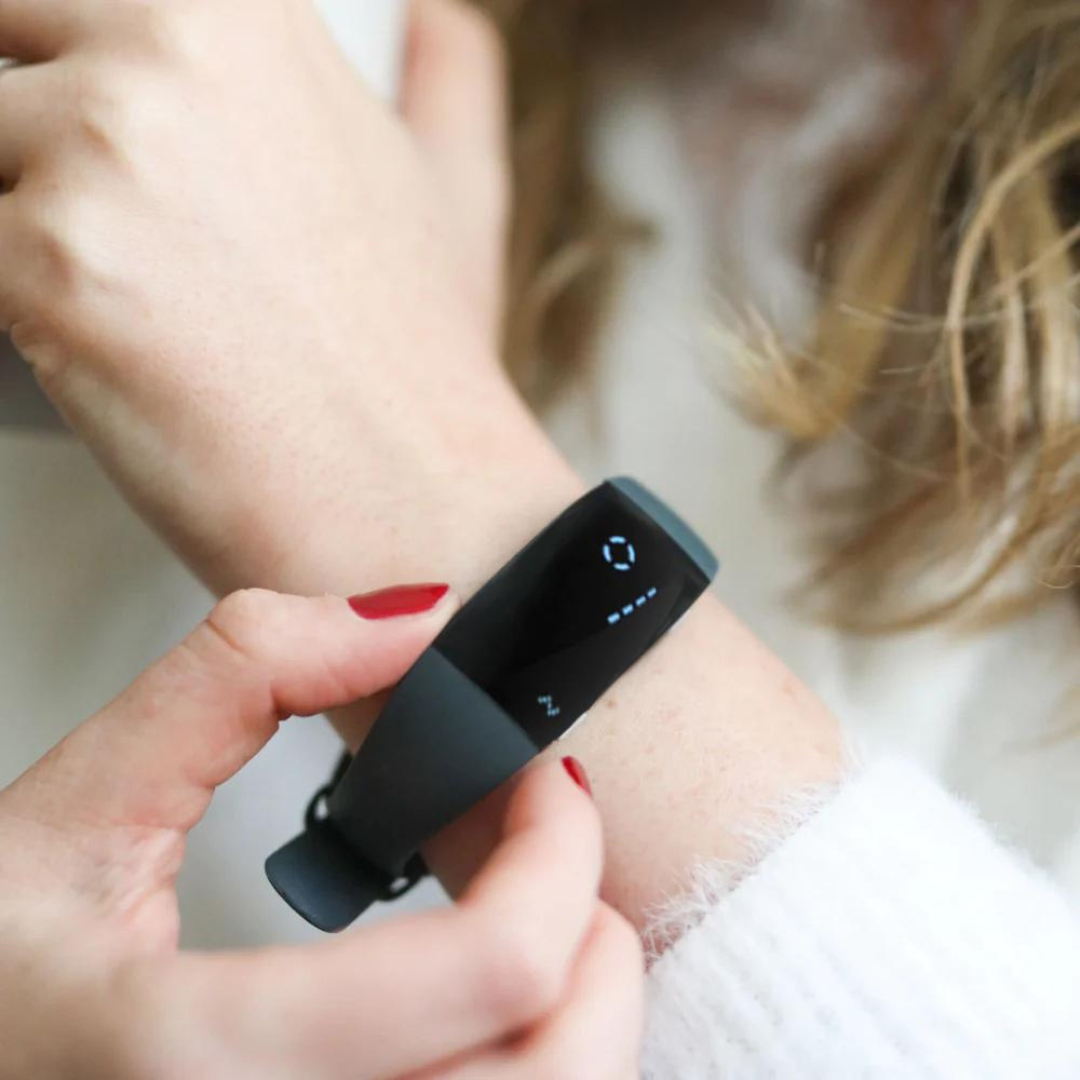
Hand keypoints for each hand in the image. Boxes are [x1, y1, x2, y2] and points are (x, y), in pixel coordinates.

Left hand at [0, 0, 577, 593]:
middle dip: (21, 130)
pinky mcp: (42, 263)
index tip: (76, 122)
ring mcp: (98, 151)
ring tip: (111, 299)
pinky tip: (87, 348)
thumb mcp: (457, 187)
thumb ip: (449, 74)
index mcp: (246, 7)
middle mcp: (167, 43)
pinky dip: (9, 305)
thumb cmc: (419, 364)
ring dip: (15, 218)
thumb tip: (435, 23)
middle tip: (91, 219)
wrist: (404, 499)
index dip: (62, 60)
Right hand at [0, 587, 642, 1078]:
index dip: (562, 845)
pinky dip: (535, 1064)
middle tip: (553, 846)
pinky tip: (485, 1005)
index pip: (494, 970)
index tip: (548, 775)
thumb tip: (411, 614)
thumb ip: (239, 674)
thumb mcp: (80, 802)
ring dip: (582, 1012)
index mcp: (202, 1061)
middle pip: (560, 1073)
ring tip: (530, 916)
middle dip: (596, 935)